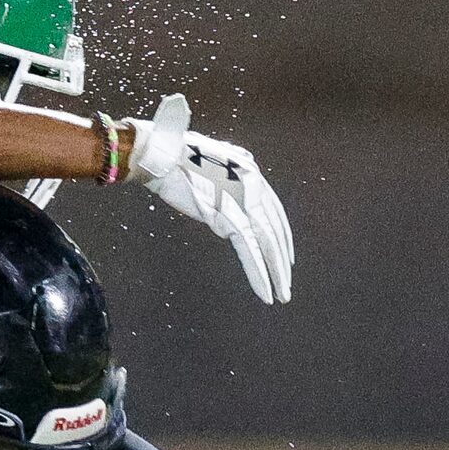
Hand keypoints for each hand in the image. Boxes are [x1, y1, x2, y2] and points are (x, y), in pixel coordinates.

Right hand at [126, 94, 293, 304]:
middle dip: (282, 263)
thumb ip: (224, 182)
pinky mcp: (228, 216)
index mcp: (252, 175)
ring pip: (267, 244)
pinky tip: (264, 290)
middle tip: (286, 286)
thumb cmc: (178, 158)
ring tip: (280, 295)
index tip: (285, 260)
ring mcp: (243, 201)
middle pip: (275, 232)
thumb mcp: (211, 169)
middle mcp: (254, 187)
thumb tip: (224, 206)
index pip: (274, 214)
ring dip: (275, 274)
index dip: (281, 240)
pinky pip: (249, 250)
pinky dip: (258, 273)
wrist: (162, 154)